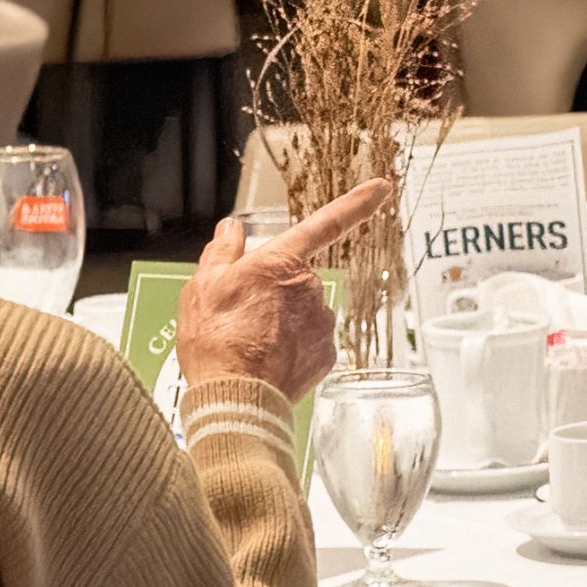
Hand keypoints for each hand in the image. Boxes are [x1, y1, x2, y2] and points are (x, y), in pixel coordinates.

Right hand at [177, 179, 369, 401]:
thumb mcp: (203, 287)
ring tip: (249, 343)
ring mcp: (321, 322)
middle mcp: (309, 287)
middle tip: (242, 316)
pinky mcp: (326, 354)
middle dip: (274, 292)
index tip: (382, 188)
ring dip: (281, 322)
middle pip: (295, 279)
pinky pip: (309, 342)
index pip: (325, 223)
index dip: (356, 203)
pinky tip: (266, 360)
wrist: (234, 398)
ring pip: (303, 311)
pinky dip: (290, 349)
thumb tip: (231, 230)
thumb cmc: (216, 341)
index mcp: (281, 263)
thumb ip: (221, 253)